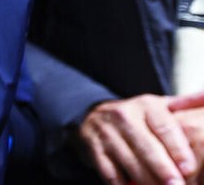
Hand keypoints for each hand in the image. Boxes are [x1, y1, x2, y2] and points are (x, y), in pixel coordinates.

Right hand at [79, 94, 198, 184]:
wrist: (94, 116)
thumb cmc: (139, 117)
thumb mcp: (161, 106)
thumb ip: (186, 104)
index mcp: (147, 105)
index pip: (165, 128)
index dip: (177, 149)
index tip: (189, 168)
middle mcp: (124, 115)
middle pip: (147, 147)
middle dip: (163, 169)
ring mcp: (106, 132)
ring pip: (128, 161)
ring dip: (145, 181)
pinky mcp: (93, 147)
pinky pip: (108, 170)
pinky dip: (120, 184)